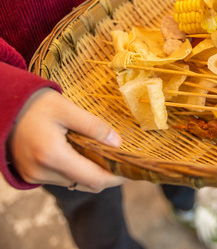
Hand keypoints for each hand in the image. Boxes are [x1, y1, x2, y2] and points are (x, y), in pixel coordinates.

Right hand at [8, 88, 126, 191]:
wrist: (3, 108)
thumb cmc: (35, 104)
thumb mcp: (67, 109)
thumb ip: (93, 126)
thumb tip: (118, 142)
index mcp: (52, 155)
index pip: (93, 179)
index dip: (116, 178)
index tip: (132, 170)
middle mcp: (42, 171)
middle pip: (86, 184)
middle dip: (107, 176)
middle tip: (123, 162)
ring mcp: (35, 176)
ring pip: (75, 183)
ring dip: (91, 173)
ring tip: (107, 156)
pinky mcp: (31, 175)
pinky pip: (62, 179)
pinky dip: (77, 171)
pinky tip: (86, 156)